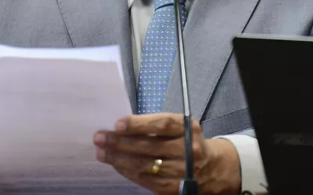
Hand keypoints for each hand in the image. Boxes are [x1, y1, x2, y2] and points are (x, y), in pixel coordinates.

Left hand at [94, 113, 240, 194]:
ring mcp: (182, 172)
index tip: (118, 124)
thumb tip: (121, 126)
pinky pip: (147, 180)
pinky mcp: (175, 189)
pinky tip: (116, 165)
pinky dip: (128, 172)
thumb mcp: (180, 127)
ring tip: (101, 152)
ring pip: (145, 165)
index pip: (162, 124)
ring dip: (119, 159)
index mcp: (189, 129)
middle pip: (150, 146)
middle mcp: (189, 150)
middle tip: (99, 137)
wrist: (212, 169)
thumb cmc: (187, 141)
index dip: (139, 124)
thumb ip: (156, 125)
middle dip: (121, 142)